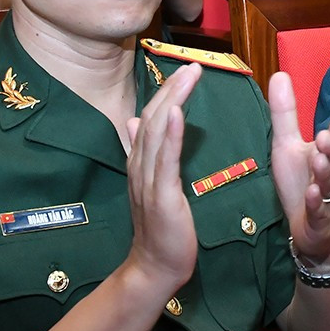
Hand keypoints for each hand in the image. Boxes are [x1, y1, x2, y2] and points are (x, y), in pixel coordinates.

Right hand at [122, 64, 201, 291]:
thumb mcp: (153, 184)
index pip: (153, 118)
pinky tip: (177, 113)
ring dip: (173, 100)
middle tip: (193, 64)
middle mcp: (140, 166)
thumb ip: (147, 153)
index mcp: (141, 162)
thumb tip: (136, 120)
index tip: (186, 70)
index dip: (168, 92)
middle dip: (173, 89)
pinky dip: (170, 134)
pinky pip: (164, 160)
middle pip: (155, 118)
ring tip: (189, 76)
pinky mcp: (160, 196)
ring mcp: (148, 180)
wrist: (154, 266)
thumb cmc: (161, 228)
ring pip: (158, 132)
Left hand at [266, 73, 329, 267]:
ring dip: (326, 173)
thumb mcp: (288, 146)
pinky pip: (321, 212)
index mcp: (328, 157)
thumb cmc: (302, 183)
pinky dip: (317, 204)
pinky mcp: (320, 222)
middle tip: (326, 136)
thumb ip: (286, 114)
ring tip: (318, 160)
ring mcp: (329, 200)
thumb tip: (280, 75)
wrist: (312, 230)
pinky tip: (312, 194)